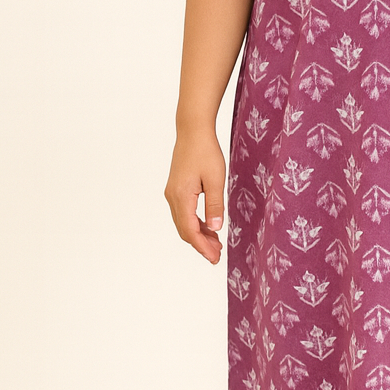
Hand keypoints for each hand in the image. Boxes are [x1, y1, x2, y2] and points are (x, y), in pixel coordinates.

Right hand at [164, 127, 226, 263]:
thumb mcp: (216, 179)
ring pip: (183, 223)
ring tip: (216, 244)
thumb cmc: (205, 151)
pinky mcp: (176, 190)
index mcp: (181, 196)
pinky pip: (184, 213)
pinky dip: (195, 223)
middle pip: (184, 230)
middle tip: (217, 256)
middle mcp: (173, 197)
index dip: (202, 247)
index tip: (214, 258)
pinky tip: (209, 227)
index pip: (190, 230)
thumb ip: (215, 205)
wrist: (193, 131)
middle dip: (200, 245)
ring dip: (198, 235)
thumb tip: (215, 229)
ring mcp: (172, 194)